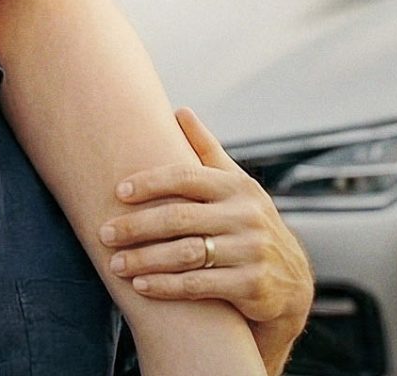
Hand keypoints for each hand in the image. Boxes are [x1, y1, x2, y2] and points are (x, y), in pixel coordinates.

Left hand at [100, 109, 313, 373]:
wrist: (292, 282)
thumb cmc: (249, 225)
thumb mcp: (236, 187)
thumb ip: (207, 151)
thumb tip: (180, 110)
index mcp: (237, 187)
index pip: (187, 177)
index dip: (150, 183)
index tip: (118, 191)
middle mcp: (246, 216)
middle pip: (180, 217)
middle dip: (137, 226)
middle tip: (104, 233)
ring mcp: (251, 251)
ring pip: (186, 254)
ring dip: (145, 260)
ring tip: (115, 264)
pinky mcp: (252, 286)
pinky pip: (199, 285)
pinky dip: (166, 286)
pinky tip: (140, 286)